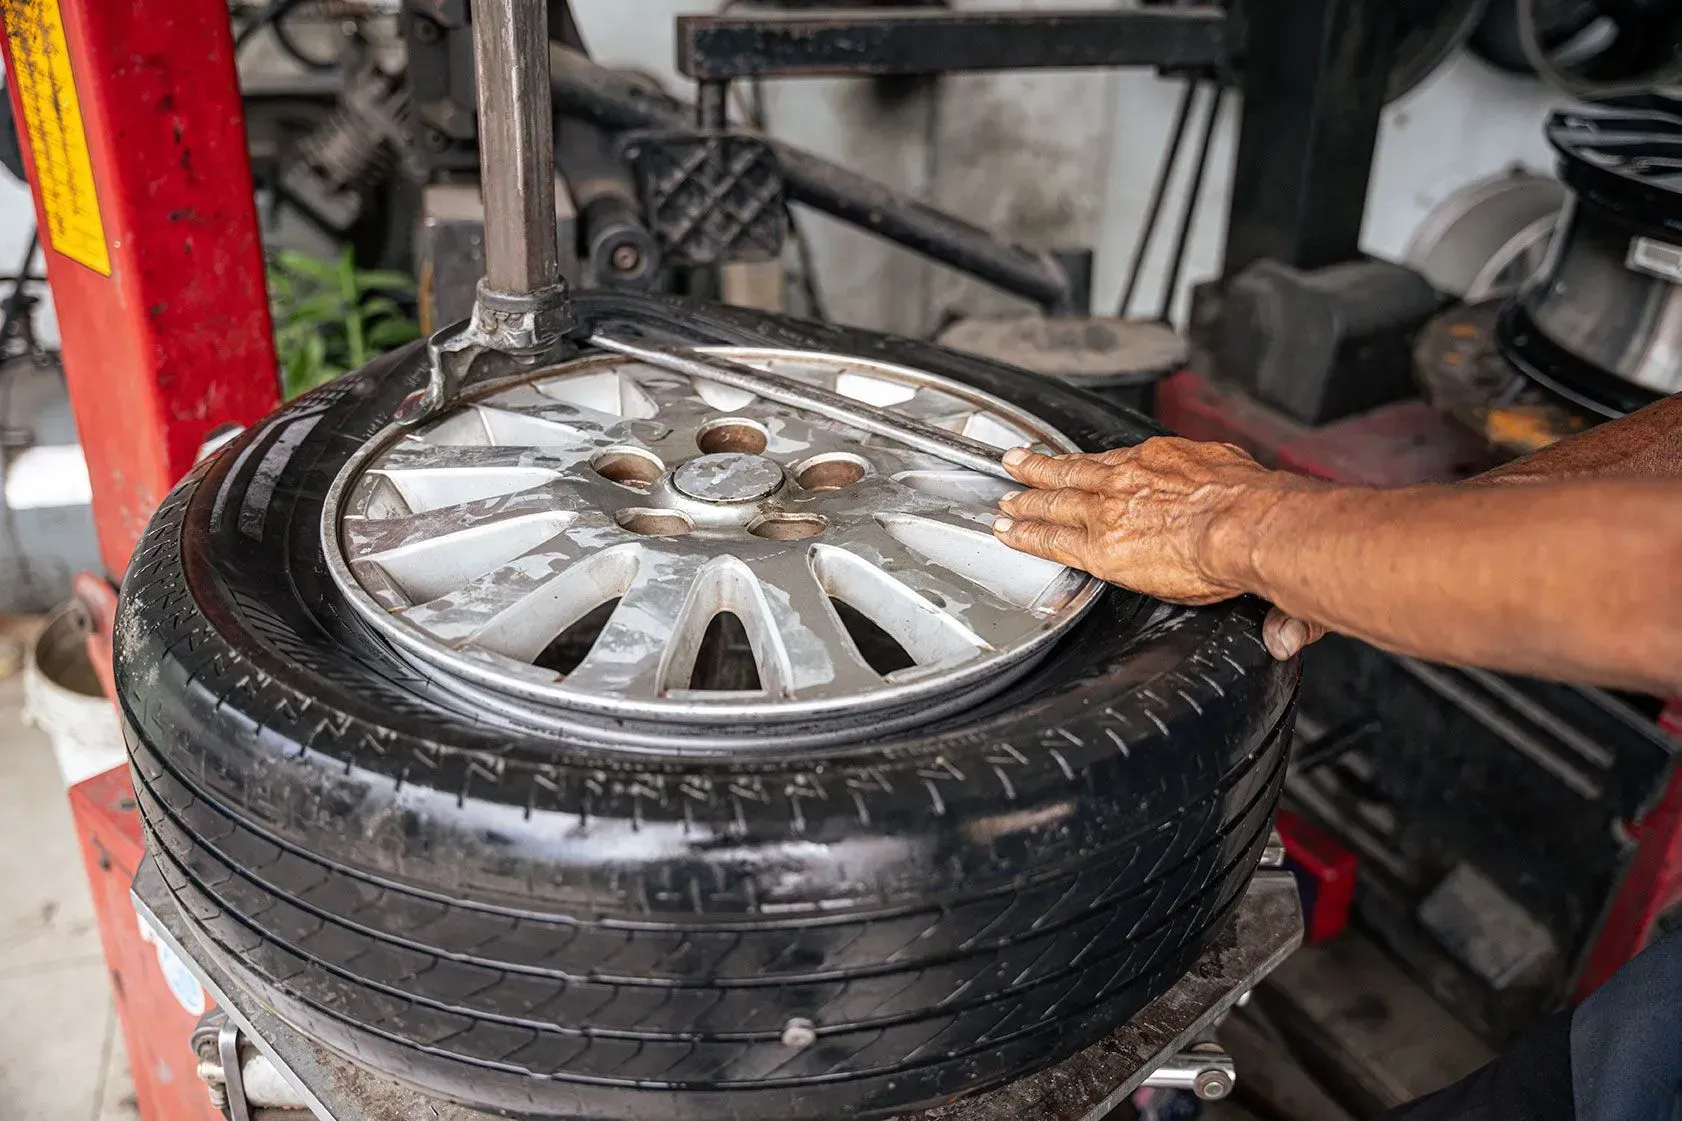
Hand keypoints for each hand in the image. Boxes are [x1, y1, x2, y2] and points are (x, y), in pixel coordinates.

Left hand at [993, 438, 1323, 659]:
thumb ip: (1246, 518)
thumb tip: (1261, 558)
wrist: (1245, 525)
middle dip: (1043, 469)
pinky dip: (1025, 535)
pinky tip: (1009, 534)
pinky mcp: (1099, 546)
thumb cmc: (1254, 509)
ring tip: (1004, 498)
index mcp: (1163, 463)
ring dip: (1026, 499)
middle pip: (1074, 472)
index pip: (1118, 463)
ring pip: (1054, 500)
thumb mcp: (1248, 486)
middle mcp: (1129, 480)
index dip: (1096, 466)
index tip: (1084, 466)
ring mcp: (1109, 510)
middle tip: (1016, 463)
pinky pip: (1051, 539)